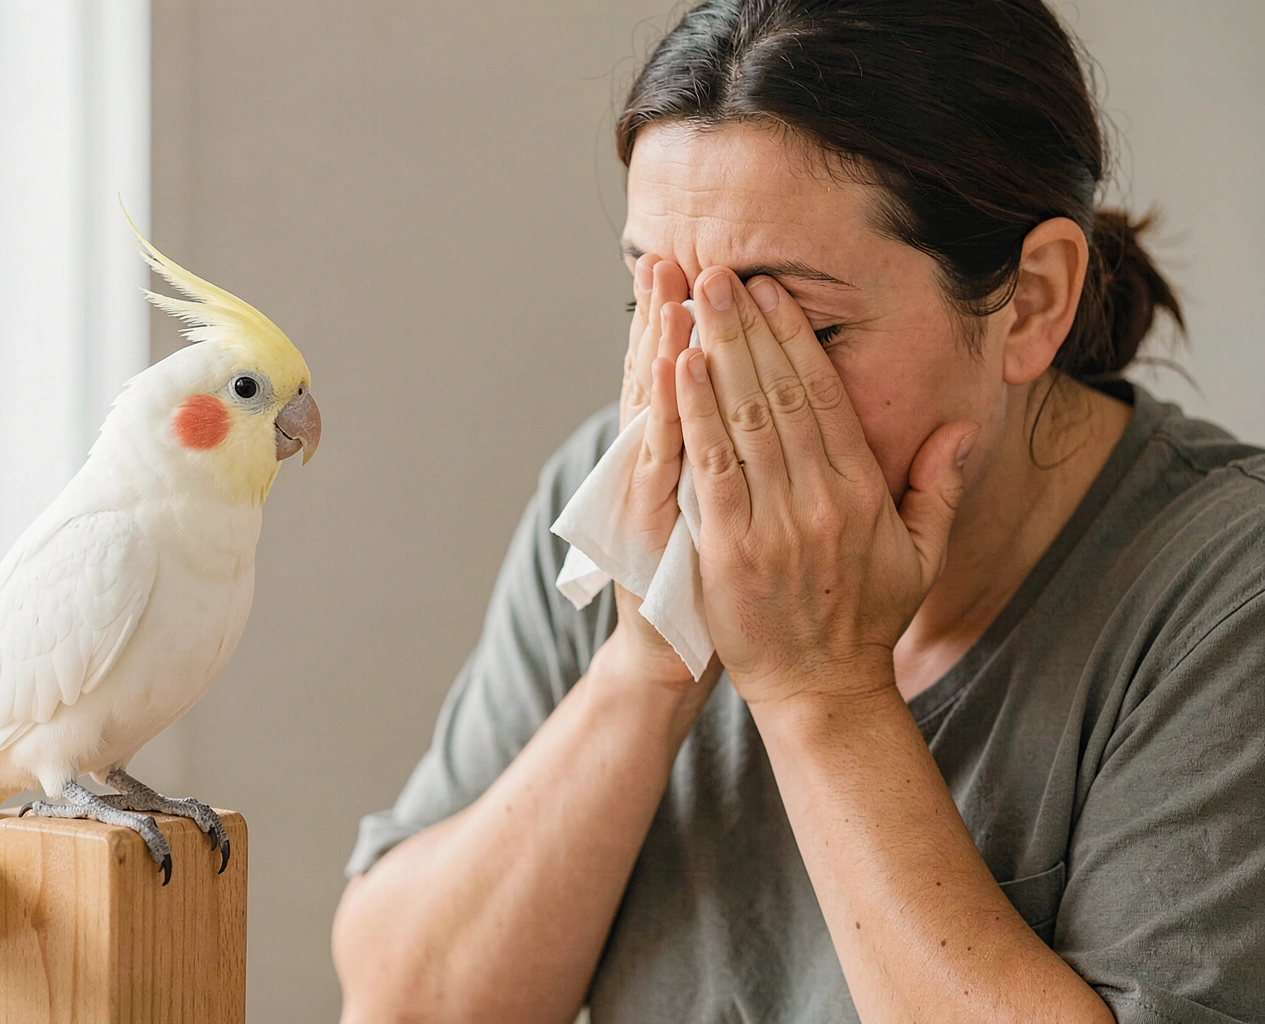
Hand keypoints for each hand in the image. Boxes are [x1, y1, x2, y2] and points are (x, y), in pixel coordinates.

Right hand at [610, 254, 700, 690]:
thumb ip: (722, 466)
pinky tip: (675, 362)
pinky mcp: (651, 522)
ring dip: (664, 344)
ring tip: (670, 287)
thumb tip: (735, 417)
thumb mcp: (712, 523)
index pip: (685, 379)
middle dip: (670, 316)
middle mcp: (655, 468)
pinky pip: (665, 455)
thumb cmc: (716, 592)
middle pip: (664, 378)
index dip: (683, 328)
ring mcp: (649, 492)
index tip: (688, 274)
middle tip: (670, 257)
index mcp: (678, 462)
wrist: (678, 659)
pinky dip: (670, 408)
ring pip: (657, 405)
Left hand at [674, 269, 979, 708]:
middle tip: (721, 272)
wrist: (821, 689)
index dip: (796, 339)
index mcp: (861, 491)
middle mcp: (818, 500)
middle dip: (748, 328)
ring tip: (694, 300)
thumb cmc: (867, 618)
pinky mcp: (727, 551)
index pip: (825, 397)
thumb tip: (961, 425)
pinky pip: (708, 470)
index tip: (773, 292)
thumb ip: (939, 487)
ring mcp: (771, 525)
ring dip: (716, 354)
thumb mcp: (921, 555)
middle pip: (780, 395)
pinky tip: (679, 371)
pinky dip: (694, 417)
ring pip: (743, 421)